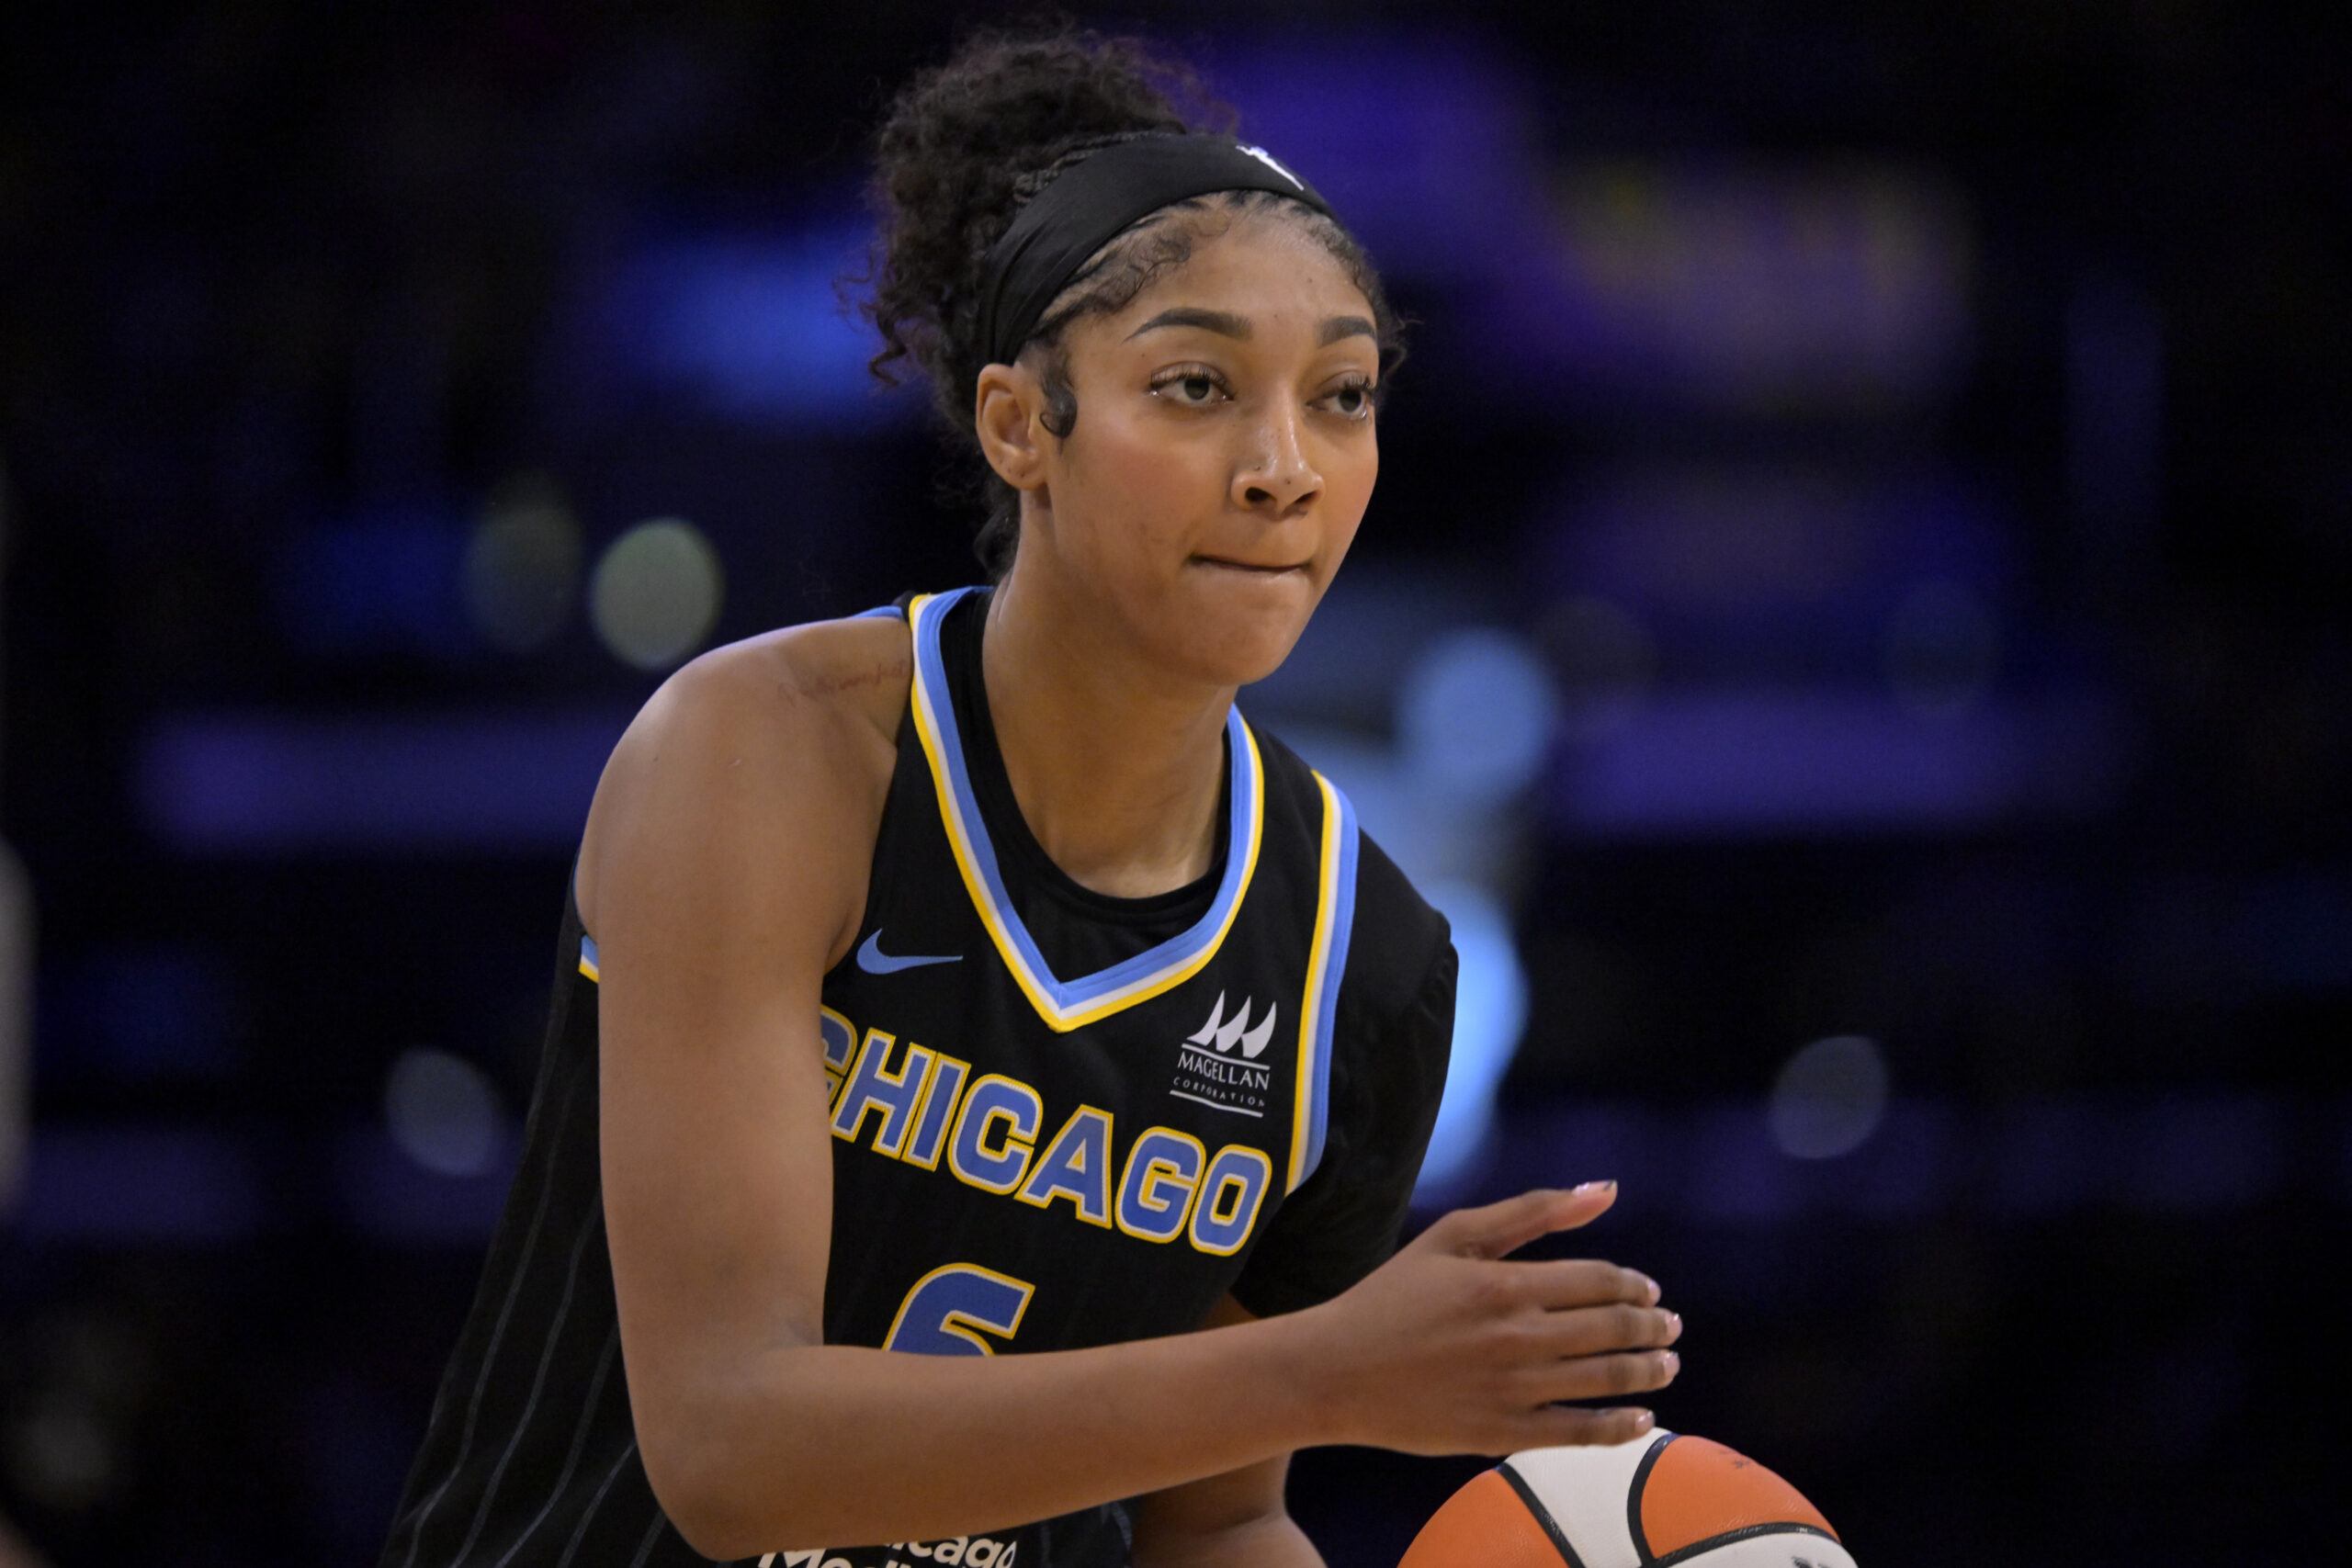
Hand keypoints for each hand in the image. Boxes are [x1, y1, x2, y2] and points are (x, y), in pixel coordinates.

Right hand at [1304, 1183, 1680, 1454]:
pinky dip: (1622, 1427)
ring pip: (1607, 1380)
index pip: (1600, 1281)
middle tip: (1670, 1327)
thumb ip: (1531, 1211)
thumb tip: (1605, 1189)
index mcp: (1506, 1284)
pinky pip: (1580, 1433)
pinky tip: (1642, 1420)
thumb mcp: (1454, 1238)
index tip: (1648, 1291)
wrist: (1335, 1371)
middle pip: (1613, 1329)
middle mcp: (1517, 1337)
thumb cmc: (1391, 1298)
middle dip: (1654, 1327)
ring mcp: (1512, 1390)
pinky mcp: (1502, 1434)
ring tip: (1666, 1364)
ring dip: (1649, 1371)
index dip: (1635, 1286)